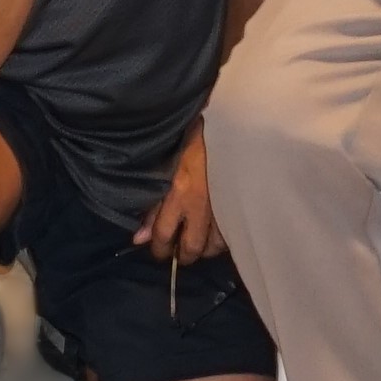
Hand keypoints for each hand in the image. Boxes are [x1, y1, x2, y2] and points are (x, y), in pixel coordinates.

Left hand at [133, 126, 223, 263]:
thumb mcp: (165, 169)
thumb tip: (139, 238)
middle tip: (179, 253)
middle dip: (183, 255)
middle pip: (191, 247)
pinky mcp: (240, 204)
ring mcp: (224, 206)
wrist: (226, 125)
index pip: (164, 235)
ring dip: (205, 249)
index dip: (159, 249)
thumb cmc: (191, 141)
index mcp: (179, 192)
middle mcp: (201, 205)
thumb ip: (152, 205)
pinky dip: (224, 240)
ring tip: (200, 243)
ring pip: (215, 246)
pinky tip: (218, 233)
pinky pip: (233, 234)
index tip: (159, 250)